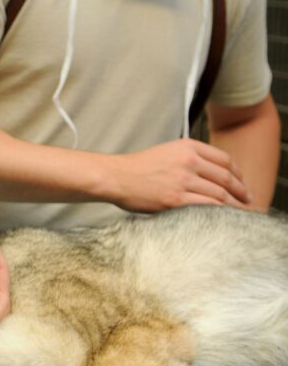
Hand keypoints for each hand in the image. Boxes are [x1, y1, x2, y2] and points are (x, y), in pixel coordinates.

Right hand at [107, 139, 252, 211]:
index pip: (224, 159)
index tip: (243, 183)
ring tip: (241, 212)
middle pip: (226, 177)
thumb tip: (210, 174)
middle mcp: (189, 161)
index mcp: (188, 147)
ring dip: (234, 205)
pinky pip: (207, 207)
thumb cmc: (137, 168)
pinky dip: (220, 213)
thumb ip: (189, 158)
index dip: (239, 173)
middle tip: (249, 199)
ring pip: (220, 194)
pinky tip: (224, 218)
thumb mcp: (167, 152)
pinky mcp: (176, 199)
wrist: (116, 177)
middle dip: (242, 191)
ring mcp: (183, 181)